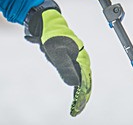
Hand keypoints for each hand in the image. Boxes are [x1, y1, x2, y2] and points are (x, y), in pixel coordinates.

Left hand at [25, 0, 91, 116]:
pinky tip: (74, 92)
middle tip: (77, 110)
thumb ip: (66, 68)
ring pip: (81, 79)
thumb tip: (74, 84)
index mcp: (82, 58)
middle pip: (85, 82)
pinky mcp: (71, 59)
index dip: (82, 96)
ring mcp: (77, 59)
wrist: (47, 23)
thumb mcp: (57, 53)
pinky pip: (76, 74)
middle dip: (82, 97)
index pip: (85, 81)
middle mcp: (82, 59)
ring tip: (76, 105)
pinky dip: (76, 85)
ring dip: (80, 92)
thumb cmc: (52, 35)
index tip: (77, 107)